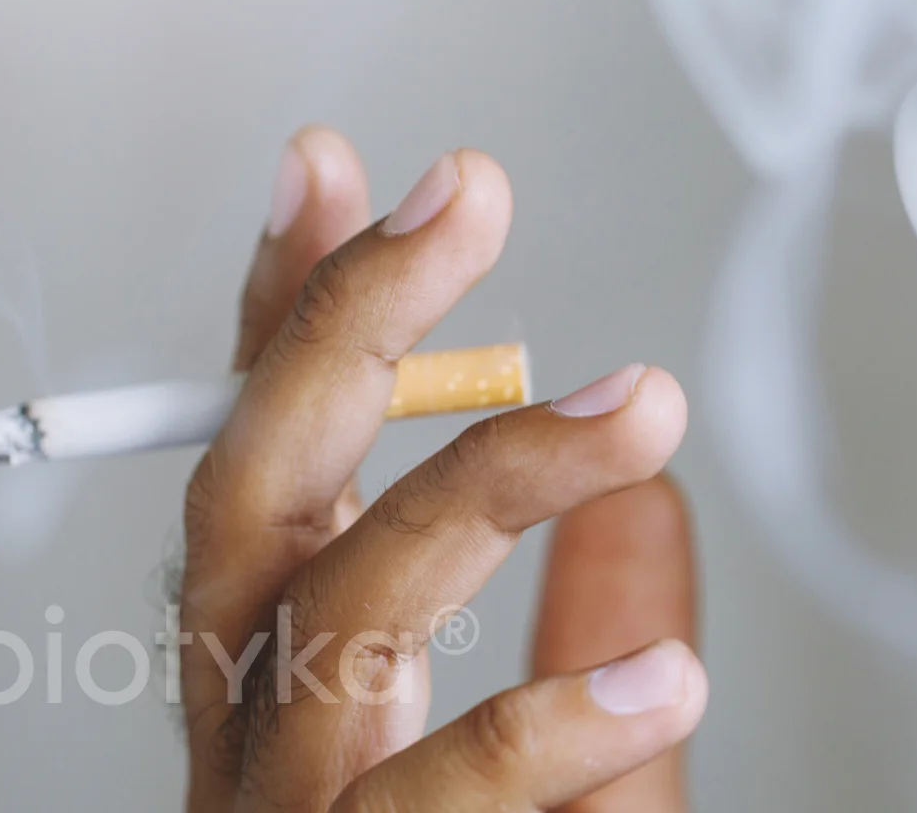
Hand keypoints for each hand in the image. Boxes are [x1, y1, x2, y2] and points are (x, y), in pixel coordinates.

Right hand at [178, 127, 705, 810]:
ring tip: (643, 406)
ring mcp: (284, 801)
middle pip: (257, 487)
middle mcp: (256, 714)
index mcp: (284, 659)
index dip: (291, 306)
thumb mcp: (543, 759)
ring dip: (499, 477)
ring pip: (349, 608)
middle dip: (351, 320)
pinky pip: (436, 796)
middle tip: (463, 198)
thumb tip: (650, 505)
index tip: (328, 167)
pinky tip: (660, 677)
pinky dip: (551, 728)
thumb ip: (580, 633)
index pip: (267, 453)